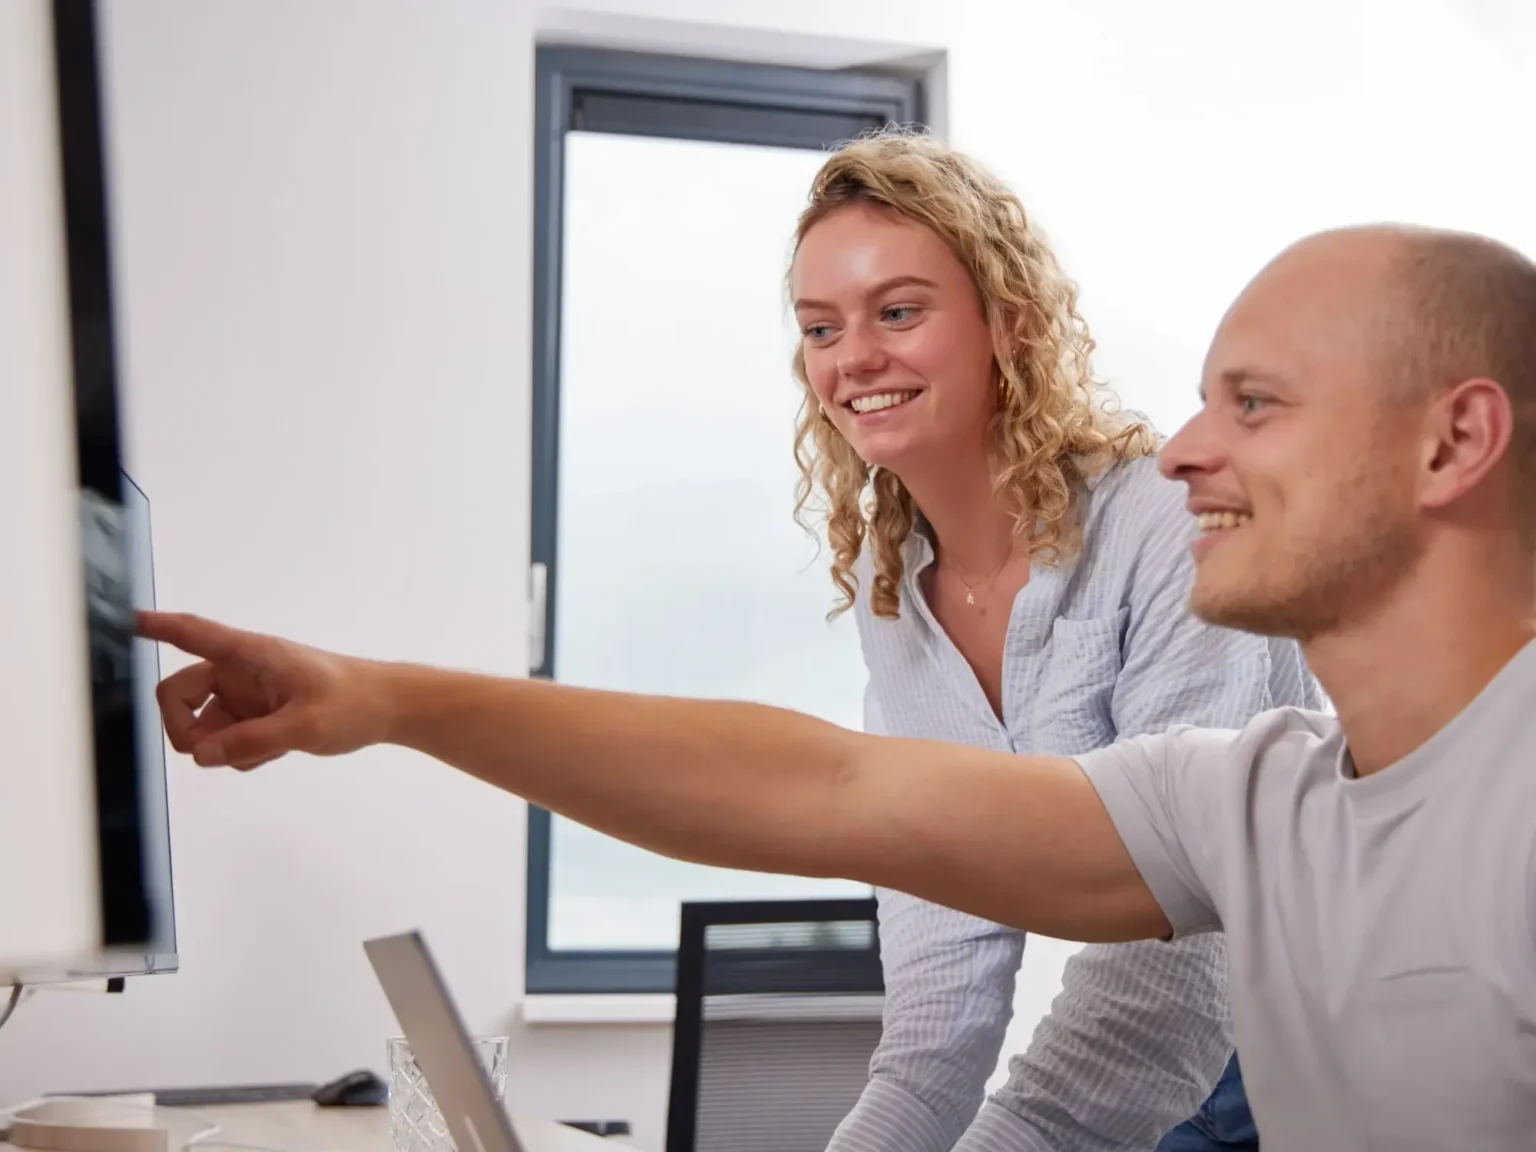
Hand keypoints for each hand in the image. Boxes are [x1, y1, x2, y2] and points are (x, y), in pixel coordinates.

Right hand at [137, 611, 392, 769]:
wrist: (388, 709)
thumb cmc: (355, 701)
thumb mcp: (305, 725)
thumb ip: (252, 741)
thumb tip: (202, 754)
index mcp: (252, 655)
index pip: (195, 634)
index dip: (158, 627)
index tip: (126, 620)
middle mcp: (242, 672)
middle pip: (179, 693)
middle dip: (184, 727)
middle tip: (209, 752)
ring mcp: (248, 696)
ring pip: (202, 725)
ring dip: (219, 746)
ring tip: (264, 750)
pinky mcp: (257, 718)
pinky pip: (226, 742)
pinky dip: (239, 754)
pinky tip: (273, 753)